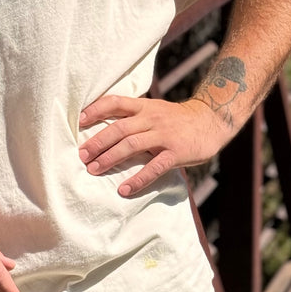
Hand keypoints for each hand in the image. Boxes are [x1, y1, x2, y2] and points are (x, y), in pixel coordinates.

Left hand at [78, 95, 232, 196]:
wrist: (211, 120)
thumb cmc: (177, 118)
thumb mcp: (155, 109)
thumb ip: (134, 115)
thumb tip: (104, 125)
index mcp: (144, 106)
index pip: (115, 102)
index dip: (96, 110)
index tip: (79, 121)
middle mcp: (152, 118)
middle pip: (119, 128)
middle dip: (98, 142)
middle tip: (81, 155)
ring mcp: (164, 135)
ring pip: (132, 145)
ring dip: (110, 158)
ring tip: (93, 170)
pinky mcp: (176, 153)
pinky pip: (154, 167)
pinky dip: (138, 179)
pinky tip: (124, 189)